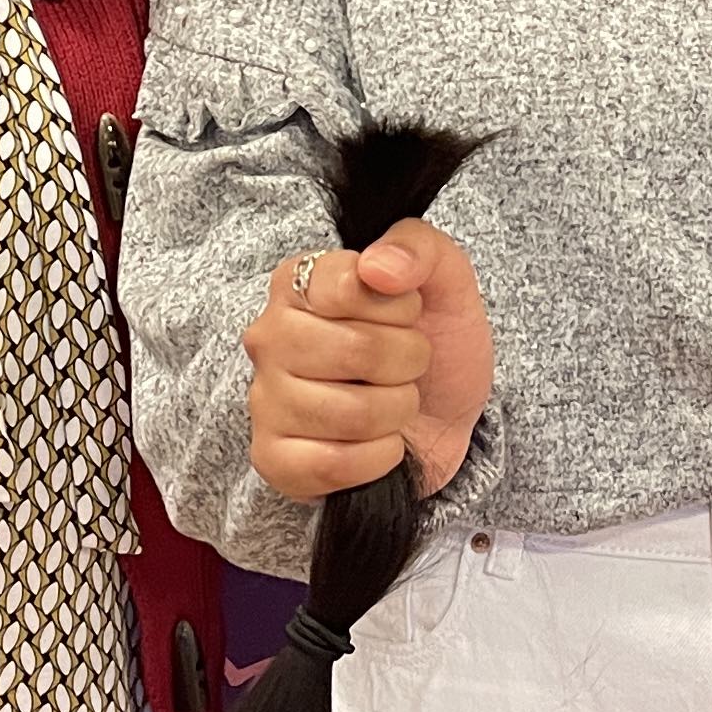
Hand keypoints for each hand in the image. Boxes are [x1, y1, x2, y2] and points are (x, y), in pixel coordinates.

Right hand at [244, 221, 491, 500]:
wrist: (444, 417)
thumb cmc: (434, 342)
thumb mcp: (446, 282)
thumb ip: (419, 248)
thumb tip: (377, 266)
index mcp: (299, 283)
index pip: (347, 285)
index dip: (399, 306)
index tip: (408, 313)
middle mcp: (269, 337)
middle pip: (355, 352)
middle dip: (406, 362)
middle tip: (407, 364)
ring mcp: (265, 399)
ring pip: (350, 413)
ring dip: (397, 411)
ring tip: (394, 402)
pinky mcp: (272, 458)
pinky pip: (333, 464)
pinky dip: (377, 458)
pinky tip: (381, 443)